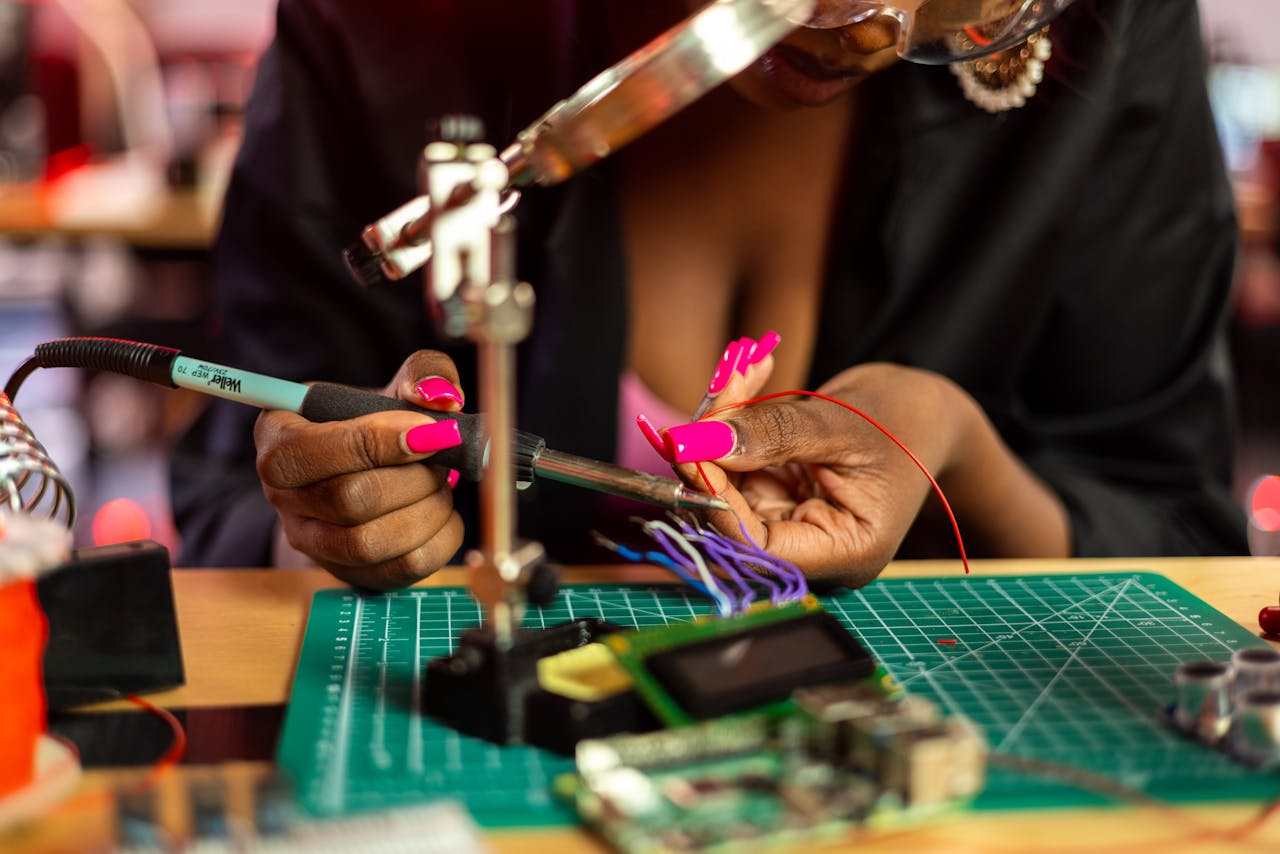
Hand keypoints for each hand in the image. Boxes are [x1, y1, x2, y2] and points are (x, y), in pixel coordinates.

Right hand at [254, 351, 467, 588]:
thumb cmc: (383, 421)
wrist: (376, 468)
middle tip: (442, 458)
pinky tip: (444, 512)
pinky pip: (397, 571)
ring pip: (368, 544)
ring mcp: (310, 540)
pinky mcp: (346, 572)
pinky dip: (438, 540)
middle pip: (346, 500)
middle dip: (412, 478)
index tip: (430, 432)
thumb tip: (443, 399)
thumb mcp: (397, 385)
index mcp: (278, 436)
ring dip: (426, 510)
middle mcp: (282, 494)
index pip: (310, 450)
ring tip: (441, 484)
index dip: (376, 442)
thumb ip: (423, 374)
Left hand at [659, 362, 1068, 584]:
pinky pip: (729, 465)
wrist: (924, 413)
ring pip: (720, 487)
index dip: (714, 499)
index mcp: (845, 552)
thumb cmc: (904, 421)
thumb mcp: (844, 424)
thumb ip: (776, 435)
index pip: (755, 547)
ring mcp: (787, 523)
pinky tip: (745, 379)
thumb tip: (703, 443)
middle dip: (710, 453)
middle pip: (728, 518)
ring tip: (741, 371)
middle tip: (721, 388)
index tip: (692, 444)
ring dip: (716, 427)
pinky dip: (727, 422)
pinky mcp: (772, 496)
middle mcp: (810, 549)